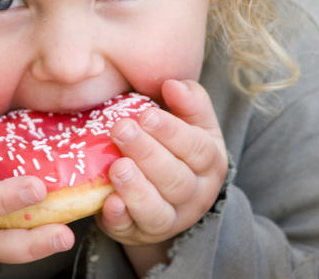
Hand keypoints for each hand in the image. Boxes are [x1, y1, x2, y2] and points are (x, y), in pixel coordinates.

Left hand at [95, 80, 226, 270]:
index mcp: (210, 163)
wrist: (164, 197)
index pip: (196, 148)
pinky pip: (131, 229)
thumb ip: (189, 102)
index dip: (171, 132)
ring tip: (117, 167)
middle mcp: (195, 195)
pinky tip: (109, 203)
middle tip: (121, 130)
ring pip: (157, 209)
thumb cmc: (174, 149)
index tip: (146, 114)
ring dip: (136, 188)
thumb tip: (173, 84)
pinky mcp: (139, 233)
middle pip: (175, 178)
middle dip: (147, 153)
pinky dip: (120, 217)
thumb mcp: (191, 124)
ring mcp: (169, 218)